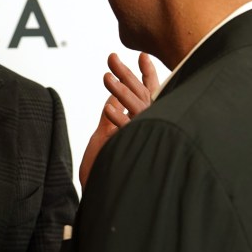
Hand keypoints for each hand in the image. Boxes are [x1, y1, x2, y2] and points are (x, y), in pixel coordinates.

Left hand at [79, 52, 159, 188]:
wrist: (102, 195)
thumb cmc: (106, 167)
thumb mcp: (106, 135)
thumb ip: (111, 115)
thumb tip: (112, 93)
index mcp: (143, 122)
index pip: (149, 92)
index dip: (146, 73)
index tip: (142, 55)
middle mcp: (147, 127)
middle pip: (141, 94)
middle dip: (126, 74)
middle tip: (112, 57)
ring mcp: (142, 137)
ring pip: (137, 109)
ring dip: (121, 92)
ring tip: (106, 77)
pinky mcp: (132, 149)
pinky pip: (127, 132)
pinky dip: (118, 120)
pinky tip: (108, 107)